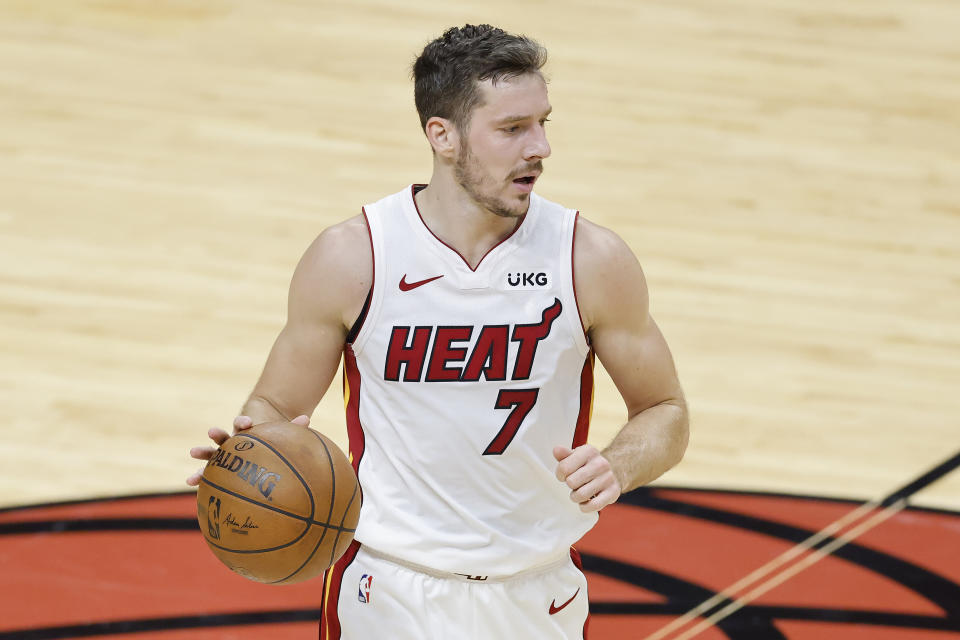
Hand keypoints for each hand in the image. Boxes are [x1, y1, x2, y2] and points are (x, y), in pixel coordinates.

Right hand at [185, 414, 309, 485]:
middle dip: (219, 434)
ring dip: (203, 452)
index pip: (244, 423)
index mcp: (248, 433)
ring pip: (212, 453)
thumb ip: (293, 429)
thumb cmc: (274, 445)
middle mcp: (234, 442)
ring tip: (192, 452)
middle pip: (225, 436)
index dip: (243, 421)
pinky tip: (189, 482)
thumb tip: (306, 419)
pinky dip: (199, 476)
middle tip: (212, 431)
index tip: (244, 422)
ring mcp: (225, 455)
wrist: (262, 450)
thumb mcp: (282, 437)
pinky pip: (209, 474)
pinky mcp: (220, 469)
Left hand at [553, 444, 621, 512]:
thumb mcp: (577, 456)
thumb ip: (564, 455)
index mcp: (589, 451)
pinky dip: (585, 507)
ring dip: (576, 497)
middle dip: (570, 486)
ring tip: (580, 492)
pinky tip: (586, 501)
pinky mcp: (613, 492)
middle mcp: (600, 463)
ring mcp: (608, 478)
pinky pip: (594, 505)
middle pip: (571, 482)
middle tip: (575, 484)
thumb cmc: (589, 464)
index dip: (560, 475)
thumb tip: (556, 450)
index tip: (565, 475)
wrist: (614, 470)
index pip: (564, 468)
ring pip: (581, 495)